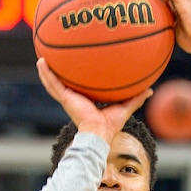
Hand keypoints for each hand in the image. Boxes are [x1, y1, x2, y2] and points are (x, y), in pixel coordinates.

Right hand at [36, 58, 152, 144]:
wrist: (99, 134)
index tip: (78, 66)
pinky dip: (45, 74)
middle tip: (55, 58)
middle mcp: (75, 98)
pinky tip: (40, 62)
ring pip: (54, 82)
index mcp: (86, 100)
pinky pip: (53, 84)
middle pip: (65, 82)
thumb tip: (150, 90)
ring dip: (46, 71)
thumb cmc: (110, 125)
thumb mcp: (125, 107)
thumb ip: (136, 98)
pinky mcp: (65, 98)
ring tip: (41, 57)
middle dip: (59, 72)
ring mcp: (68, 98)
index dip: (78, 77)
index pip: (81, 86)